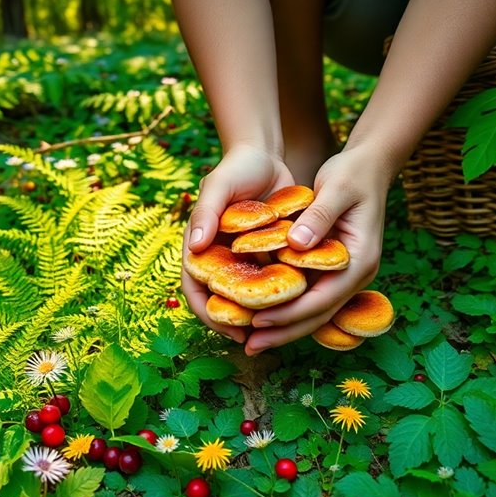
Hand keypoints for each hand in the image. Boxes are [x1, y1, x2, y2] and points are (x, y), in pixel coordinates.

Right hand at [181, 144, 294, 342]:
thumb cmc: (235, 168)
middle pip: (223, 303)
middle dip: (239, 325)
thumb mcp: (218, 186)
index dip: (212, 316)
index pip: (197, 292)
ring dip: (262, 315)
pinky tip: (301, 306)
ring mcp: (242, 260)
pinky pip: (271, 283)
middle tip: (260, 341)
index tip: (233, 331)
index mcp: (199, 250)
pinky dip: (281, 296)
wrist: (265, 155)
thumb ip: (206, 213)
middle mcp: (219, 260)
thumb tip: (194, 245)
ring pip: (249, 298)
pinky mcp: (265, 256)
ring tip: (282, 332)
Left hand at [245, 145, 388, 354]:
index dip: (289, 313)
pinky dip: (288, 308)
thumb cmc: (353, 173)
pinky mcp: (334, 270)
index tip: (257, 320)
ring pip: (314, 311)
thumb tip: (296, 245)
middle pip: (318, 315)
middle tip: (250, 347)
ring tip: (252, 341)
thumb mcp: (336, 188)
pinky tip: (262, 314)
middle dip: (284, 332)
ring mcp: (346, 275)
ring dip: (284, 327)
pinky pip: (311, 297)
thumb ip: (317, 217)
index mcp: (360, 260)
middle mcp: (356, 274)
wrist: (370, 165)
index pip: (322, 299)